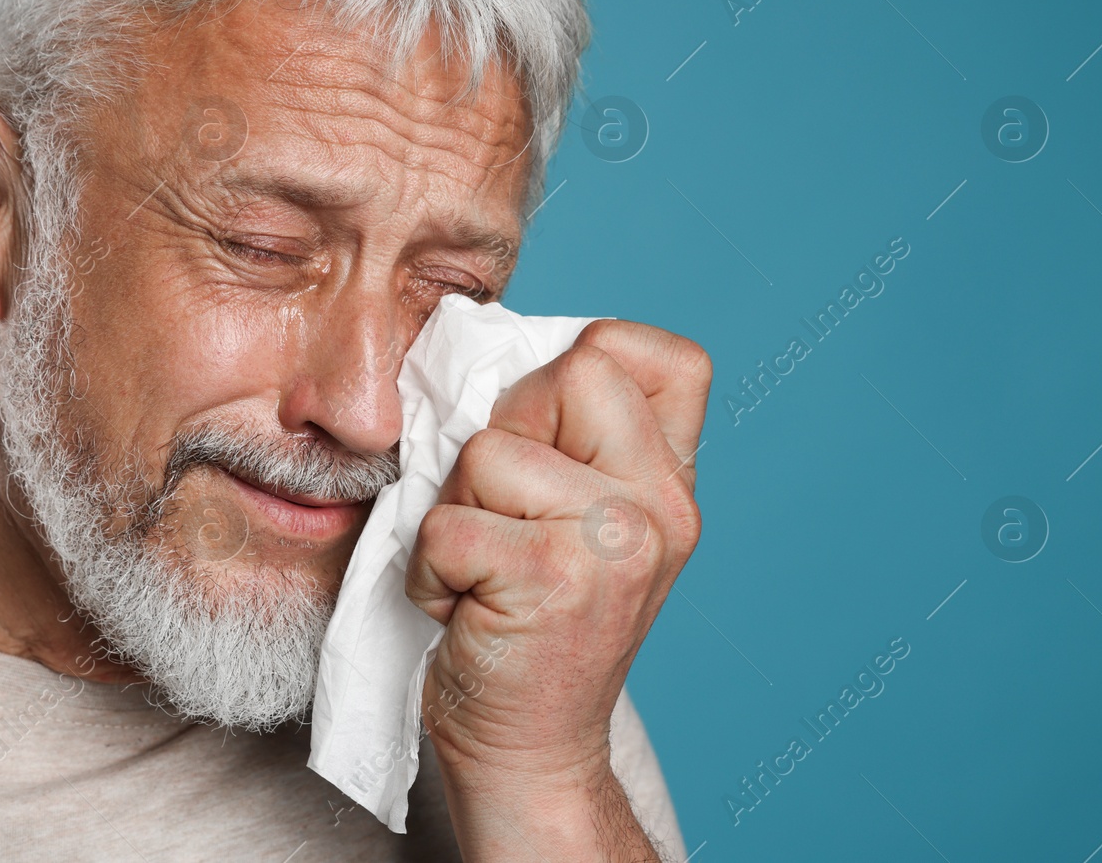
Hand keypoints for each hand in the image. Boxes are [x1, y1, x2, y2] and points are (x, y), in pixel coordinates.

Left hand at [406, 319, 709, 859]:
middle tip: (506, 515)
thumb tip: (486, 349)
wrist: (529, 752)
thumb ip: (573, 440)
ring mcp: (617, 542)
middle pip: (573, 370)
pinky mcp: (554, 579)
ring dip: (457, 510)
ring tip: (483, 570)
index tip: (553, 442)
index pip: (664, 355)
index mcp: (671, 484)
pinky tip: (462, 607)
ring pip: (491, 448)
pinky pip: (448, 520)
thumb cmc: (527, 626)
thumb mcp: (581, 523)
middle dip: (506, 433)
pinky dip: (430, 567)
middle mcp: (662, 507)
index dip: (586, 369)